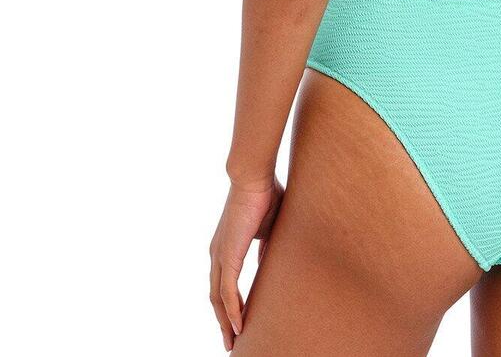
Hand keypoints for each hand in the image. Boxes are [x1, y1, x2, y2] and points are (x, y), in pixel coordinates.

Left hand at [209, 177, 283, 349]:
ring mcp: (220, 255)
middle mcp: (217, 254)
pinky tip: (237, 324)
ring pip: (218, 298)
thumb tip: (267, 262)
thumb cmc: (264, 194)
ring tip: (233, 340)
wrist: (254, 177)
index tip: (237, 322)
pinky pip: (226, 291)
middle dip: (223, 321)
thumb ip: (265, 246)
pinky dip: (231, 310)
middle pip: (215, 297)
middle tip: (231, 341)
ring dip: (225, 322)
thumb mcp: (267, 228)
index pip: (223, 284)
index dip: (229, 305)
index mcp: (225, 247)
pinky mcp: (227, 255)